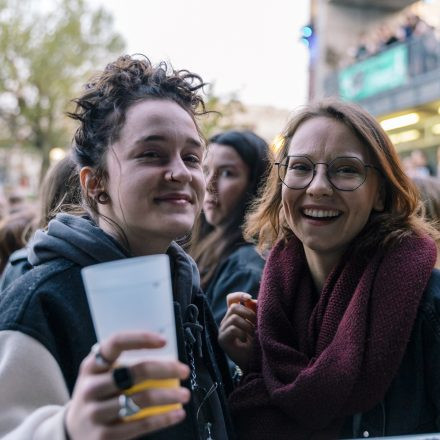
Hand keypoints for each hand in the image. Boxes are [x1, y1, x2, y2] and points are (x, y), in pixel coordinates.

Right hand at [66, 331, 189, 439]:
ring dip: (169, 396)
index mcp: (92, 366)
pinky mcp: (103, 436)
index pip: (116, 343)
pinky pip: (141, 425)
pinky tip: (177, 413)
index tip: (163, 341)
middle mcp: (91, 387)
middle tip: (183, 370)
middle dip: (165, 369)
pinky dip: (163, 418)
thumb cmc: (98, 395)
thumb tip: (165, 355)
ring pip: (141, 399)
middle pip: (134, 372)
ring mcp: (95, 412)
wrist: (73, 431)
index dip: (141, 339)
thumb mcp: (100, 376)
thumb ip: (124, 365)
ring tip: (184, 394)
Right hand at [218, 292, 256, 371]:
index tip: (249, 297)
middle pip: (234, 307)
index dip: (239, 295)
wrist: (256, 362)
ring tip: (252, 334)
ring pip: (233, 318)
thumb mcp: (258, 322)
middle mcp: (227, 321)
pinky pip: (232, 329)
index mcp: (235, 315)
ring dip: (247, 325)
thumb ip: (254, 310)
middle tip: (256, 324)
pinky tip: (245, 340)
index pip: (231, 299)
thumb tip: (252, 300)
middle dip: (248, 313)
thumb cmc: (258, 342)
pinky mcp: (222, 339)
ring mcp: (223, 330)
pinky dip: (242, 333)